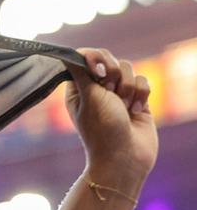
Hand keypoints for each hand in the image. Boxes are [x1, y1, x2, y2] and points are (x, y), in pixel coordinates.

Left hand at [65, 47, 157, 193]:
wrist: (125, 156)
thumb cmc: (102, 128)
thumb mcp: (88, 96)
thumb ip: (81, 71)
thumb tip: (66, 53)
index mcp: (78, 88)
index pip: (86, 57)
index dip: (95, 59)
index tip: (97, 72)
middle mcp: (97, 88)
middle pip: (110, 59)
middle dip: (114, 74)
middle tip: (110, 93)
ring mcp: (118, 93)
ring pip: (129, 69)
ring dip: (127, 88)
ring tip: (123, 107)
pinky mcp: (137, 98)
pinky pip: (143, 80)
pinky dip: (141, 94)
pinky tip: (136, 111)